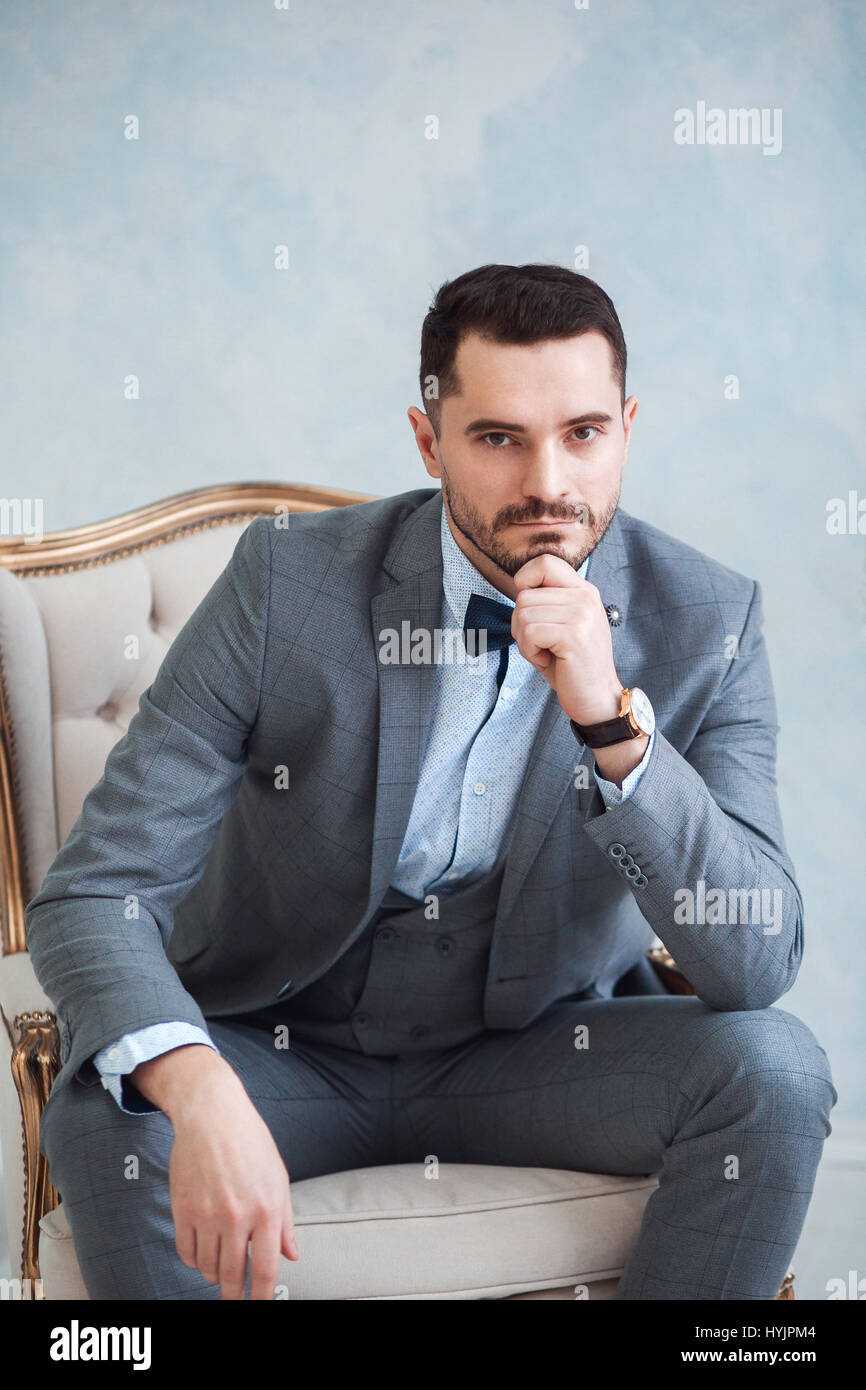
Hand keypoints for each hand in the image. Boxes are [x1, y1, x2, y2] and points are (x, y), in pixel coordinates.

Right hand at [132, 1046, 298, 1298]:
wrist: (212, 1115)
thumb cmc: (250, 1142)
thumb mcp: (278, 1178)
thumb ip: (285, 1221)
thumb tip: (292, 1255)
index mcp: (266, 1208)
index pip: (266, 1269)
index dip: (262, 1296)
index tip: (259, 1306)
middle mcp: (237, 1215)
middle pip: (232, 1276)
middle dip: (234, 1295)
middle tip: (235, 1300)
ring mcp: (207, 1214)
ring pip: (207, 1267)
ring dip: (215, 1275)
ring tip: (221, 1268)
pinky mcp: (183, 1209)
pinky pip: (186, 1252)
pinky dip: (194, 1261)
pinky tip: (202, 1253)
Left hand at [511, 553, 622, 724]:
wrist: (597, 698)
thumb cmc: (572, 665)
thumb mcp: (562, 624)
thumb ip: (547, 601)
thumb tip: (518, 587)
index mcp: (584, 590)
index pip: (544, 562)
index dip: (525, 582)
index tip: (530, 610)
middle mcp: (585, 597)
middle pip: (525, 595)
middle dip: (520, 624)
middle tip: (538, 644)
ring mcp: (582, 614)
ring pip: (523, 614)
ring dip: (524, 641)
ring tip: (545, 653)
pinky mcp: (574, 635)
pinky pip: (529, 632)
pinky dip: (529, 652)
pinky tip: (547, 660)